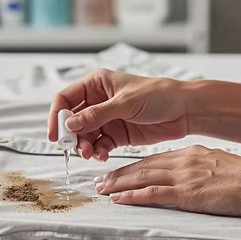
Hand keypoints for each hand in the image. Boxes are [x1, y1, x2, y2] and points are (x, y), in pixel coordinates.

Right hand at [48, 69, 192, 160]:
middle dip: (72, 135)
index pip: (66, 98)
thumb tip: (70, 124)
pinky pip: (99, 145)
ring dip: (84, 146)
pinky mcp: (117, 134)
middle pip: (73, 120)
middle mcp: (98, 101)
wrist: (185, 110)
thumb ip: (96, 114)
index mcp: (96, 84)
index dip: (57, 115)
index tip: (55, 134)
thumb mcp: (125, 103)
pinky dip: (98, 151)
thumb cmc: (158, 95)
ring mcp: (107, 118)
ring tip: (91, 154)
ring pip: (85, 135)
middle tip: (77, 148)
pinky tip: (102, 155)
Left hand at [93, 145, 240, 217]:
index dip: (133, 166)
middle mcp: (182, 162)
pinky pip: (153, 193)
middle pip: (142, 167)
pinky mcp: (187, 193)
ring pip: (142, 178)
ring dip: (119, 184)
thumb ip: (201, 168)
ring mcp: (183, 177)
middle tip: (100, 181)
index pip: (154, 160)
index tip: (119, 172)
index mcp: (190, 154)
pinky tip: (119, 199)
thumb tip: (193, 176)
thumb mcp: (219, 164)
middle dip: (119, 174)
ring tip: (102, 190)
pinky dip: (133, 196)